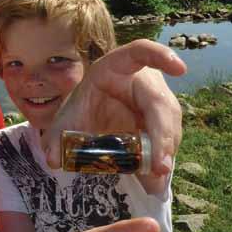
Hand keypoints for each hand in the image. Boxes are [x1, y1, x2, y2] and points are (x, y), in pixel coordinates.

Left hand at [40, 39, 186, 176]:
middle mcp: (143, 81)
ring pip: (169, 124)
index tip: (179, 68)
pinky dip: (160, 158)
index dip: (161, 56)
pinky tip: (153, 179)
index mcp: (117, 66)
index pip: (141, 52)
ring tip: (155, 177)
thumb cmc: (85, 102)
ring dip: (164, 151)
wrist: (93, 110)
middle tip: (159, 165)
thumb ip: (58, 135)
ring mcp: (156, 102)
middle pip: (160, 102)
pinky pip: (166, 140)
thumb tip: (53, 160)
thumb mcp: (69, 115)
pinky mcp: (161, 122)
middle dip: (162, 134)